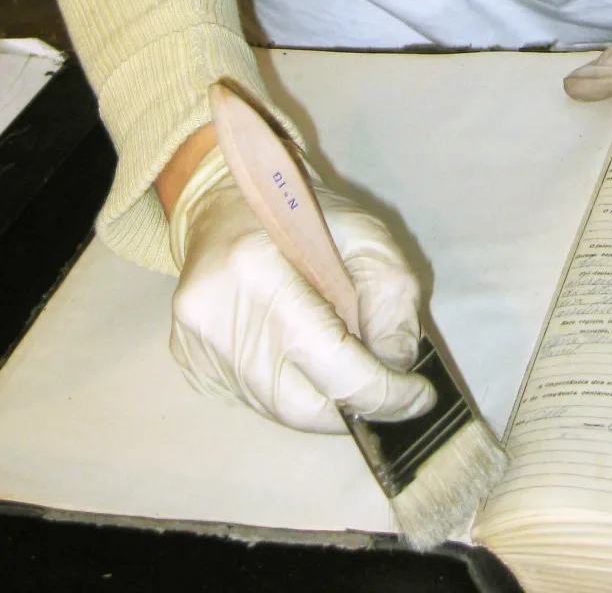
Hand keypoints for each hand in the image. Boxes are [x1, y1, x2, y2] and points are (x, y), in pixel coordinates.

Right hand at [167, 147, 435, 432]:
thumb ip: (391, 301)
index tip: (419, 398)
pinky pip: (257, 402)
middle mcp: (214, 318)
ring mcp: (196, 346)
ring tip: (348, 364)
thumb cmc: (305, 214)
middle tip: (388, 388)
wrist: (226, 200)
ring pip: (280, 411)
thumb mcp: (369, 238)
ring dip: (326, 401)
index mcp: (256, 272)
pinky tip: (306, 357)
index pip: (329, 366)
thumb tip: (395, 368)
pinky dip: (295, 391)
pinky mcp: (191, 363)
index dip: (383, 394)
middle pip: (302, 406)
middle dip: (356, 406)